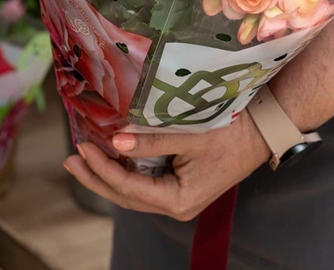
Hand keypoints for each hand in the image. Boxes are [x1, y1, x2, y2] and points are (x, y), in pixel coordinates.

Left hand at [64, 111, 269, 220]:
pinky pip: (144, 181)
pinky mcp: (178, 184)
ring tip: (81, 158)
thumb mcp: (190, 135)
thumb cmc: (231, 133)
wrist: (263, 130)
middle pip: (125, 195)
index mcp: (179, 200)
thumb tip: (116, 139)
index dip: (102, 168)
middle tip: (70, 159)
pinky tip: (109, 155)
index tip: (82, 147)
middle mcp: (175, 204)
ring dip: (106, 174)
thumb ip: (151, 140)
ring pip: (132, 191)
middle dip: (95, 177)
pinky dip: (124, 169)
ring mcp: (177, 196)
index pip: (129, 187)